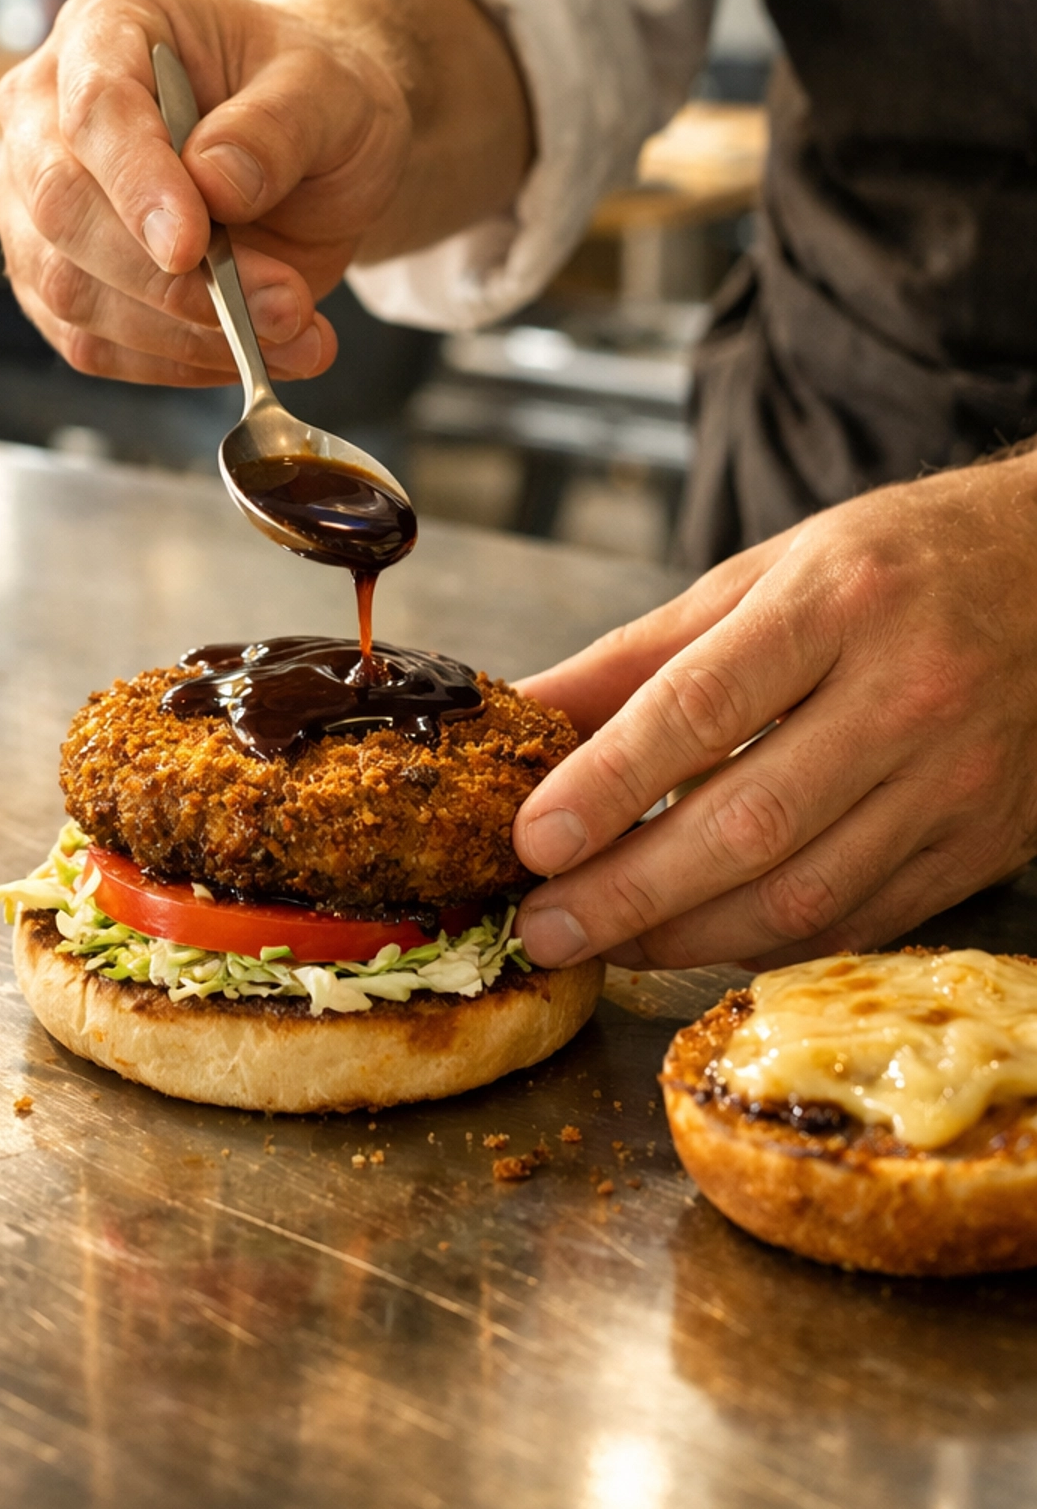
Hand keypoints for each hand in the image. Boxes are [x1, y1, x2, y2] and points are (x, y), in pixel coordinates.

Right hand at [0, 0, 411, 386]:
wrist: (304, 144)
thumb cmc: (306, 95)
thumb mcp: (330, 88)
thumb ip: (279, 127)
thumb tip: (215, 184)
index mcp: (107, 31)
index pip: (94, 110)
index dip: (136, 183)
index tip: (192, 248)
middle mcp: (46, 113)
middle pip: (61, 209)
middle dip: (168, 280)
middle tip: (282, 304)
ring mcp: (35, 201)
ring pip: (70, 291)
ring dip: (186, 334)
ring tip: (295, 332)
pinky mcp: (54, 279)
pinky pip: (91, 344)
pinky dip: (178, 363)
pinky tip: (255, 351)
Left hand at [508, 451, 1036, 970]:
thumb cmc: (894, 567)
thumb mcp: (761, 573)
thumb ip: (640, 653)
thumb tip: (527, 709)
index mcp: (839, 603)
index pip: (702, 705)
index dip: (610, 782)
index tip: (533, 837)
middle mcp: (906, 693)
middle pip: (751, 821)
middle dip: (631, 889)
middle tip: (546, 923)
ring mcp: (954, 780)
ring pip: (806, 893)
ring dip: (687, 936)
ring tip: (604, 941)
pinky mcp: (980, 845)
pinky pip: (859, 919)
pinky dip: (765, 940)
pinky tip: (699, 935)